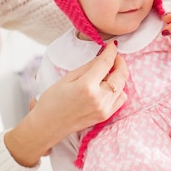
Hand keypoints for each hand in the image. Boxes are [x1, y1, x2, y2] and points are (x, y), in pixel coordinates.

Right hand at [4, 42, 127, 166]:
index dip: (111, 51)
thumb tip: (102, 56)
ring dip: (119, 76)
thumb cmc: (52, 100)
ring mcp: (104, 109)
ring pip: (122, 86)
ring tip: (110, 71)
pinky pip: (121, 99)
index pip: (106, 63)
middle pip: (120, 75)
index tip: (113, 45)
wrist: (48, 125)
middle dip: (120, 62)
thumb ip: (87, 66)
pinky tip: (109, 86)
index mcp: (87, 86)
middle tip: (114, 56)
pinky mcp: (105, 116)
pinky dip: (119, 90)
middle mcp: (99, 98)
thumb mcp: (67, 78)